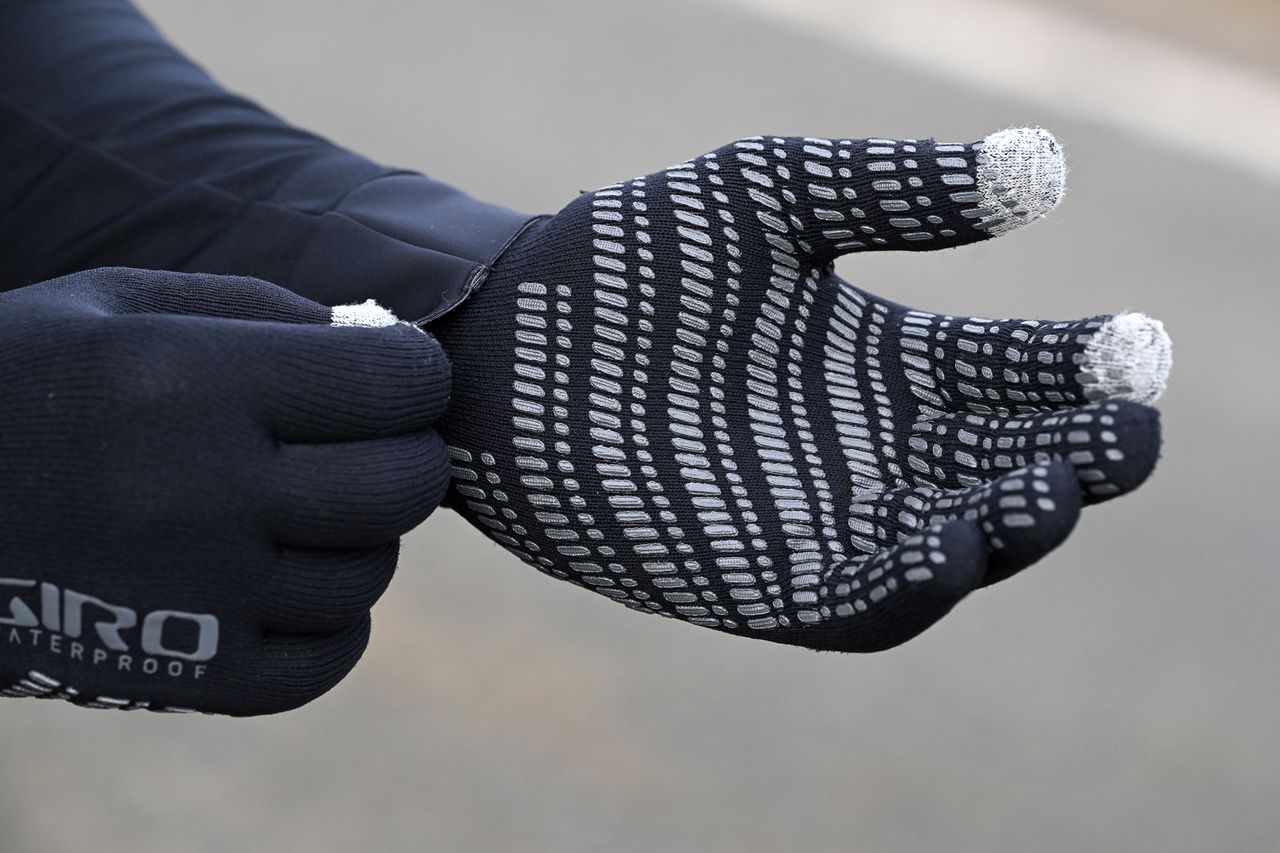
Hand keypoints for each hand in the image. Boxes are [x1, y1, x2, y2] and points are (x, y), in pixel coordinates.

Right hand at [0, 268, 448, 712]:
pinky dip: (336, 618)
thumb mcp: (122, 304)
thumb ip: (263, 312)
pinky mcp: (188, 673)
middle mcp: (199, 492)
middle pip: (401, 484)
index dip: (416, 372)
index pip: (392, 382)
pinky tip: (300, 575)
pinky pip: (327, 657)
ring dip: (366, 533)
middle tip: (376, 437)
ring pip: (369, 571)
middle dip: (409, 451)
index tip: (396, 371)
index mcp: (188, 381)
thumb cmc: (31, 382)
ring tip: (315, 503)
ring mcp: (196, 594)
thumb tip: (384, 345)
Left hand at [432, 128, 1170, 650]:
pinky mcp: (756, 585)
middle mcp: (871, 451)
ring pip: (949, 545)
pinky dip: (908, 585)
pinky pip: (854, 603)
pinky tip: (948, 547)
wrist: (503, 339)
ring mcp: (818, 523)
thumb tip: (1043, 168)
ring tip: (1050, 489)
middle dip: (1075, 459)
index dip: (1085, 367)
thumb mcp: (767, 197)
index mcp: (887, 362)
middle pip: (1005, 468)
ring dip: (1010, 527)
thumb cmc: (628, 261)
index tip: (1135, 348)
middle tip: (1123, 433)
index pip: (1015, 372)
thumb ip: (893, 187)